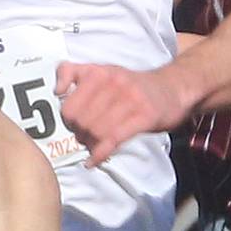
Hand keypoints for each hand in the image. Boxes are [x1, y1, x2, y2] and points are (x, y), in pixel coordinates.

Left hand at [54, 63, 191, 166]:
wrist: (173, 88)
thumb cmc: (132, 84)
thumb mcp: (103, 70)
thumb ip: (74, 72)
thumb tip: (57, 92)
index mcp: (99, 72)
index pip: (69, 105)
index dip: (68, 121)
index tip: (74, 124)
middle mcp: (113, 83)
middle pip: (82, 121)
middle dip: (80, 134)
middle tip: (85, 138)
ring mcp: (130, 99)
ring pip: (97, 131)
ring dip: (91, 144)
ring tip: (93, 146)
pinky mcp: (144, 116)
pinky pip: (115, 139)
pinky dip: (101, 153)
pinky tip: (94, 160)